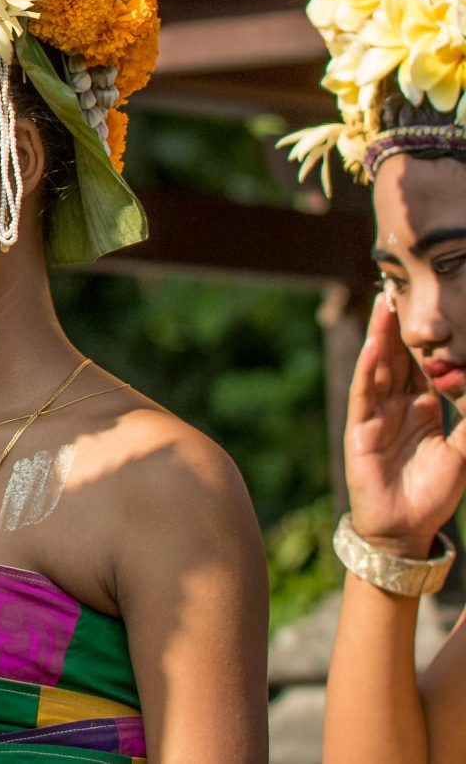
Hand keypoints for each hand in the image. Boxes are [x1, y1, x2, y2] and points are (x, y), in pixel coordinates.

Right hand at [346, 289, 465, 557]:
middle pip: (399, 358)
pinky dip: (368, 368)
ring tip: (384, 304)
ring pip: (380, 367)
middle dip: (399, 326)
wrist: (406, 528)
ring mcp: (378, 414)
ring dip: (382, 336)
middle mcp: (399, 406)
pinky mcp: (362, 428)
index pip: (424, 365)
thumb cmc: (435, 493)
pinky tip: (373, 346)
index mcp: (424, 409)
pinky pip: (365, 392)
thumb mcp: (463, 452)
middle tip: (399, 289)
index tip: (429, 308)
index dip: (426, 338)